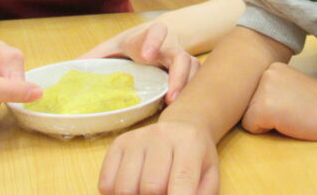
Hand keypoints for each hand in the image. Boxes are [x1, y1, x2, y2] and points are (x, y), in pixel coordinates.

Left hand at [79, 21, 199, 102]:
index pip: (156, 32)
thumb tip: (69, 69)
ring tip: (174, 106)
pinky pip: (198, 80)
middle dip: (177, 75)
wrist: (169, 34)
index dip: (153, 41)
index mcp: (150, 37)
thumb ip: (96, 56)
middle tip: (169, 95)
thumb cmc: (138, 42)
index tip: (147, 55)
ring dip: (186, 87)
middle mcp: (170, 48)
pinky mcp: (190, 72)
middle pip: (181, 57)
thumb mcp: (115, 45)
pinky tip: (183, 108)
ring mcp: (182, 60)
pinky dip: (193, 92)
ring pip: (193, 70)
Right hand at [99, 118, 217, 194]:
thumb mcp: (210, 175)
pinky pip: (106, 184)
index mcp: (189, 142)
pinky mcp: (118, 143)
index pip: (182, 180)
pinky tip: (134, 186)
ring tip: (149, 192)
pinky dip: (116, 194)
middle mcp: (161, 135)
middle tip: (165, 193)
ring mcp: (137, 137)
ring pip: (125, 189)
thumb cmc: (197, 158)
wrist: (183, 127)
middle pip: (151, 188)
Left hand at [242, 62, 316, 140]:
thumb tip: (253, 99)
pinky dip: (265, 130)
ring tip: (288, 115)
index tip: (291, 102)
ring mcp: (262, 90)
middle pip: (249, 103)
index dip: (271, 104)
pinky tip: (285, 122)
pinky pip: (250, 127)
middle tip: (291, 110)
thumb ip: (273, 87)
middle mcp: (264, 74)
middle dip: (265, 112)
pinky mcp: (262, 108)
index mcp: (272, 67)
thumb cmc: (316, 103)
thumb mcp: (290, 84)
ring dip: (265, 121)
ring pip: (248, 115)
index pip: (255, 93)